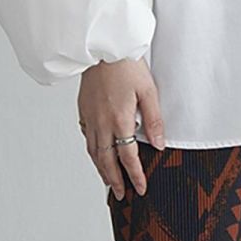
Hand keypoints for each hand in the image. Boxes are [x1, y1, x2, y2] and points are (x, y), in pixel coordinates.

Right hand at [78, 58, 164, 198]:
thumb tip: (158, 145)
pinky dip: (92, 151)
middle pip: (106, 160)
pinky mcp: (83, 109)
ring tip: (107, 181)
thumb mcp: (148, 91)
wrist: (101, 46)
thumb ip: (154, 120)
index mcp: (119, 120)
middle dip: (114, 180)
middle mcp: (101, 122)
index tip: (140, 188)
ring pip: (93, 151)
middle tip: (119, 195)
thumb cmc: (126, 64)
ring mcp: (90, 117)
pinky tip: (96, 154)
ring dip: (100, 169)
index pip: (127, 157)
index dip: (134, 175)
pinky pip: (86, 137)